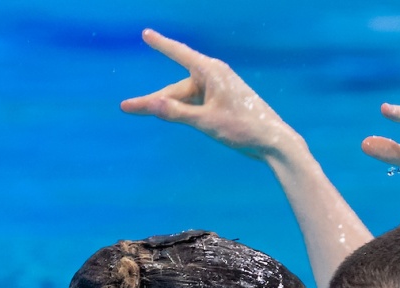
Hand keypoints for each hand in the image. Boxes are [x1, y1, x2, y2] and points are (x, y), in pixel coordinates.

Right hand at [121, 29, 297, 159]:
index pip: (179, 54)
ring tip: (141, 113)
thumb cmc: (243, 129)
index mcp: (212, 72)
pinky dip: (184, 111)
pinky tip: (174, 117)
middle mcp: (215, 76)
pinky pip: (197, 104)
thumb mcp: (206, 122)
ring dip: (168, 108)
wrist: (272, 142)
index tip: (146, 34)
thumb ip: (178, 113)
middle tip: (126, 107)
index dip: (161, 44)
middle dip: (154, 100)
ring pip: (186, 98)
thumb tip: (153, 104)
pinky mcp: (224, 103)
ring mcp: (220, 89)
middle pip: (177, 87)